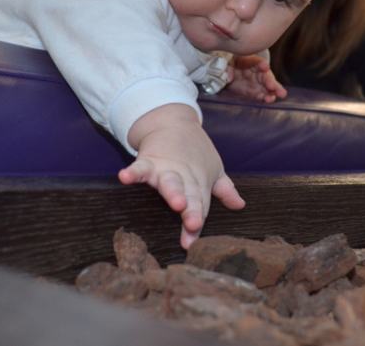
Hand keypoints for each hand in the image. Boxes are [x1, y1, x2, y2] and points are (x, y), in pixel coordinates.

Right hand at [117, 104, 244, 248]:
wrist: (173, 121)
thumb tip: (240, 205)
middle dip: (191, 210)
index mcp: (199, 183)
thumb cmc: (195, 152)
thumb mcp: (213, 169)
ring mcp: (166, 168)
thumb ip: (225, 189)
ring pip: (170, 182)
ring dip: (173, 192)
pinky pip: (139, 167)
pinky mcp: (148, 160)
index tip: (192, 243)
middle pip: (189, 195)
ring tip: (176, 203)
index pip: (200, 206)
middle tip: (193, 223)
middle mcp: (184, 177)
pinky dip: (132, 172)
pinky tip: (124, 177)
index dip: (197, 224)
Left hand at [226, 55, 287, 102]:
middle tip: (273, 86)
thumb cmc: (230, 62)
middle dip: (270, 81)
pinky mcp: (255, 92)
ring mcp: (258, 82)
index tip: (265, 67)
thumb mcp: (227, 61)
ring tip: (280, 95)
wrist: (227, 72)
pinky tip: (269, 100)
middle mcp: (257, 72)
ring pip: (268, 86)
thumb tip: (229, 78)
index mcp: (250, 61)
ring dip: (274, 91)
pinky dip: (267, 97)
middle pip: (266, 75)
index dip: (261, 64)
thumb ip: (228, 67)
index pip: (257, 61)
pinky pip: (263, 95)